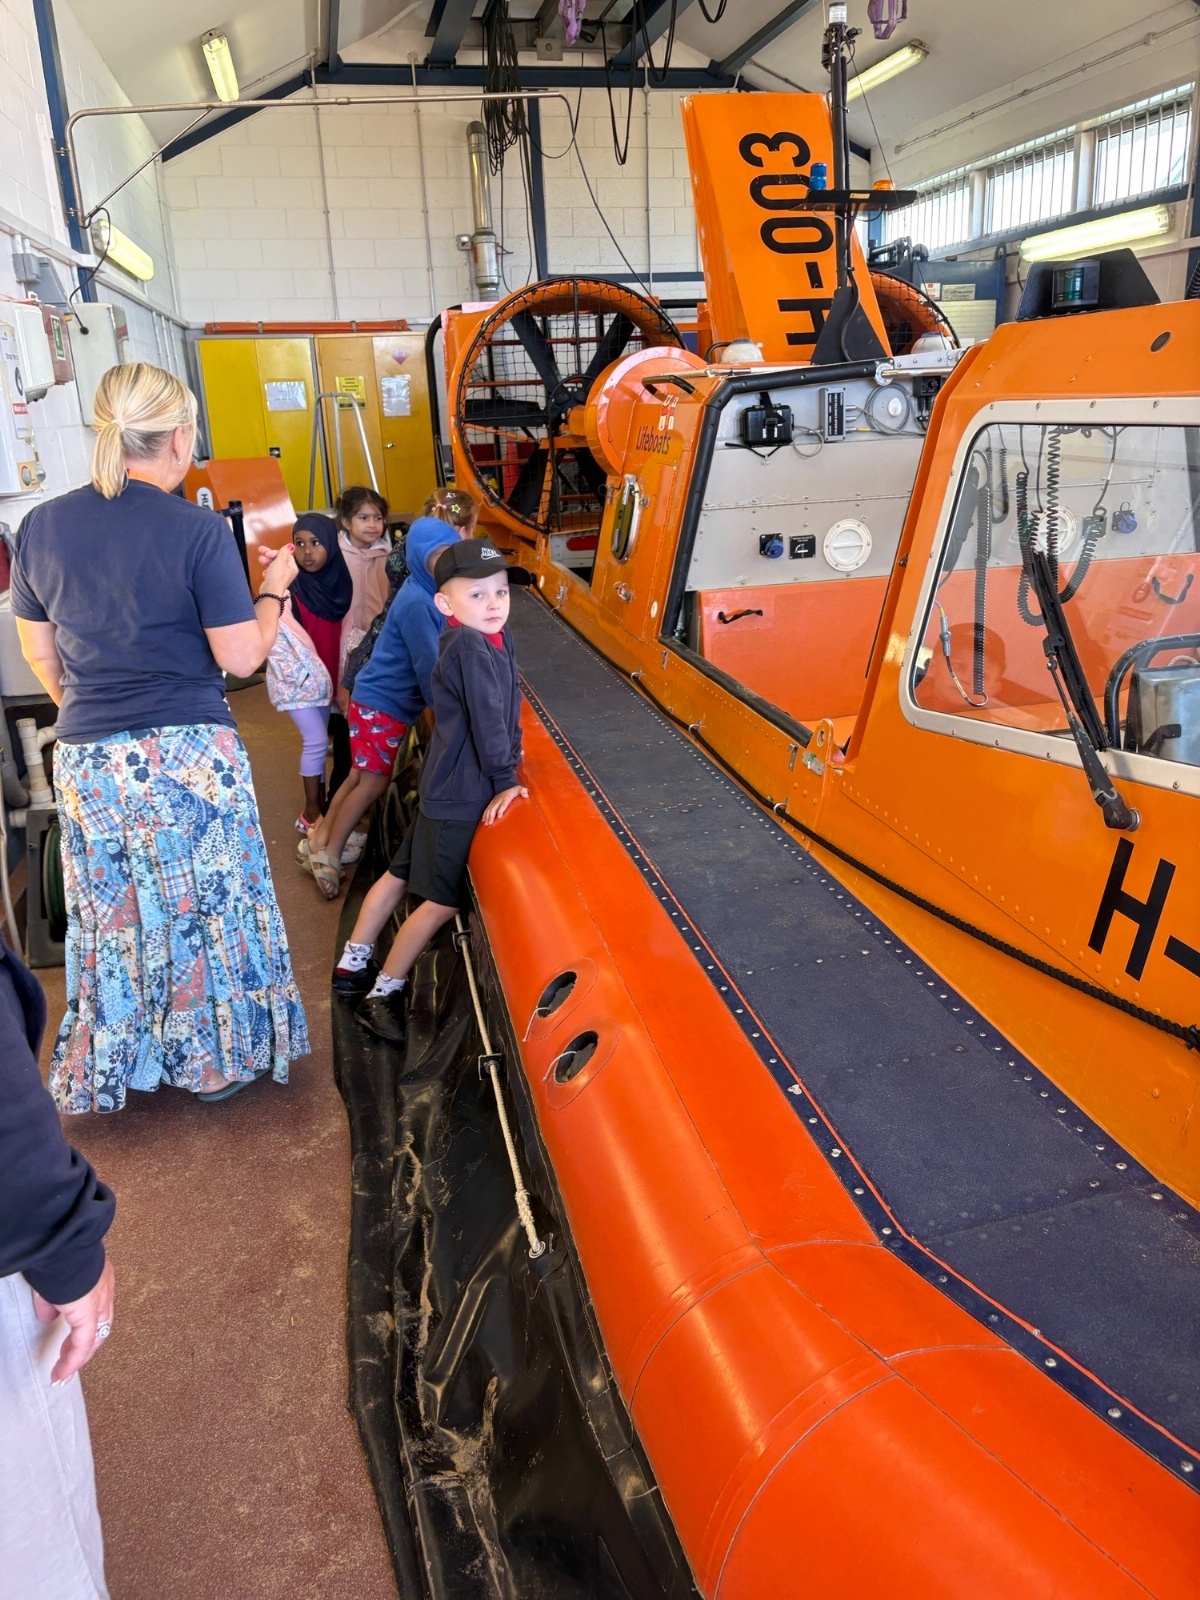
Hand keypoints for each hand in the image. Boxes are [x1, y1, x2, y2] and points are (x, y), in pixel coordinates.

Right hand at [32, 1256, 115, 1384]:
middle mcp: (105, 1290)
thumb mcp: (54, 1281)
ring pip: (95, 1337)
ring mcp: (100, 1301)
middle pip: (101, 1326)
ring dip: (79, 1357)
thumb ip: (52, 1301)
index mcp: (99, 1278)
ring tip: (64, 1373)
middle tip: (70, 1363)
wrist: (63, 1244)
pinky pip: (83, 1343)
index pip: (98, 1309)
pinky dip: (72, 1360)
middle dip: (85, 1348)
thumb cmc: (58, 1255)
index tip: (73, 1341)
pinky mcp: (89, 1312)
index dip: (87, 1327)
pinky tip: (62, 1372)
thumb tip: (48, 1316)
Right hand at [259, 543, 298, 592]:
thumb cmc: (276, 577)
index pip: (285, 554)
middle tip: (261, 551)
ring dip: (267, 561)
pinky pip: (270, 572)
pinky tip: (265, 573)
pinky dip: (267, 571)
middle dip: (269, 555)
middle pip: (279, 559)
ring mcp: (281, 576)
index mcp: (292, 566)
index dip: (276, 552)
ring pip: (274, 565)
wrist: (270, 592)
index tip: (268, 552)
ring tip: (261, 560)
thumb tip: (291, 545)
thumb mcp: (280, 561)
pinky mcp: (274, 580)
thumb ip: (284, 552)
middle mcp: (288, 571)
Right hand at [482, 785, 527, 824]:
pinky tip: (483, 820)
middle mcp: (499, 800)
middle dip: (491, 816)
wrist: (505, 784)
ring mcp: (494, 801)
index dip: (501, 810)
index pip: (503, 804)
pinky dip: (485, 814)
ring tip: (486, 823)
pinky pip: (487, 808)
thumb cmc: (514, 789)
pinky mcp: (492, 802)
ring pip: (490, 809)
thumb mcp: (519, 789)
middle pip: (494, 808)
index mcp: (506, 797)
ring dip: (487, 816)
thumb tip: (526, 795)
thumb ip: (523, 791)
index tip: (499, 816)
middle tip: (490, 823)